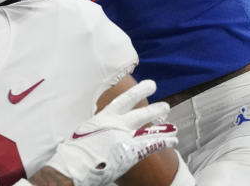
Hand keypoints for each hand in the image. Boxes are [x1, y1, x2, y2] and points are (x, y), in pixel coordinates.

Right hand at [44, 80, 177, 185]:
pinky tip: (173, 140)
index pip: (125, 100)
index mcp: (105, 117)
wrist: (76, 163)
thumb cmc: (76, 150)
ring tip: (173, 125)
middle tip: (165, 105)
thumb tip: (99, 129)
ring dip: (163, 126)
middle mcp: (117, 124)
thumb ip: (97, 128)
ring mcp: (126, 137)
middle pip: (140, 114)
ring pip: (149, 129)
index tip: (149, 85)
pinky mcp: (131, 151)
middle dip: (154, 109)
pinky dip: (164, 142)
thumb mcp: (85, 131)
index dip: (138, 91)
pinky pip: (152, 145)